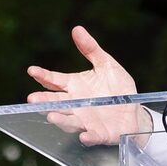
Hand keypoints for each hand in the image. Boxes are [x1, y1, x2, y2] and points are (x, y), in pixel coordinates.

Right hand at [26, 25, 143, 147]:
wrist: (134, 110)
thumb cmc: (117, 88)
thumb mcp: (106, 64)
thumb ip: (91, 49)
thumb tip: (77, 28)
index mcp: (75, 86)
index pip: (55, 81)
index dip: (43, 76)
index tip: (32, 70)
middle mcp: (76, 105)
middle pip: (56, 103)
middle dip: (44, 101)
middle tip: (32, 99)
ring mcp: (86, 120)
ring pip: (69, 121)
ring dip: (60, 119)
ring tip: (51, 115)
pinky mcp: (100, 134)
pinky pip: (92, 136)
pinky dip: (88, 137)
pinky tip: (84, 136)